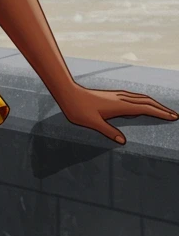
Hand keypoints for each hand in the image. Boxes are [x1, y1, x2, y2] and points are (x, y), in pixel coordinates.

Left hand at [57, 84, 178, 143]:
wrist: (68, 94)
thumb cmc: (78, 109)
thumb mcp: (92, 123)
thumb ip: (108, 131)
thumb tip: (123, 141)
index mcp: (119, 105)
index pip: (145, 109)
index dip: (160, 113)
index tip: (172, 117)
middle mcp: (121, 98)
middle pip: (147, 102)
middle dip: (162, 108)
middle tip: (174, 115)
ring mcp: (117, 95)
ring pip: (141, 98)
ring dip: (154, 104)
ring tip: (163, 110)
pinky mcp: (113, 95)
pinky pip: (134, 97)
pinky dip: (144, 101)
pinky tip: (143, 105)